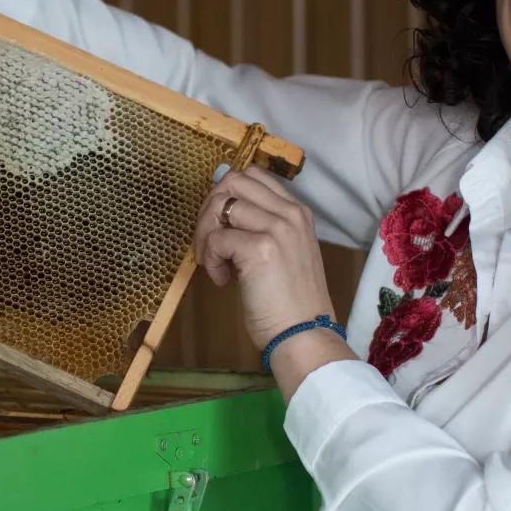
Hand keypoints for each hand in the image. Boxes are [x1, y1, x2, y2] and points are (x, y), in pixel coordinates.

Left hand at [193, 169, 348, 373]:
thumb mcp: (284, 252)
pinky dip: (211, 260)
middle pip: (233, 181)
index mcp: (297, 212)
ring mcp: (276, 228)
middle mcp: (290, 213)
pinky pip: (217, 238)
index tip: (221, 225)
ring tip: (216, 264)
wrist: (304, 334)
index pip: (253, 176)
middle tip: (210, 241)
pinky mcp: (259, 248)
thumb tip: (222, 213)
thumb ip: (262, 228)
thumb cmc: (291, 302)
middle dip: (210, 208)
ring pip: (221, 206)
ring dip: (206, 235)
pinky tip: (224, 280)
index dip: (226, 196)